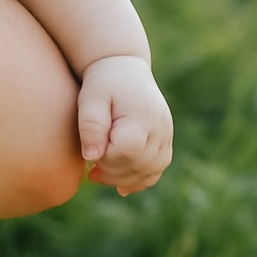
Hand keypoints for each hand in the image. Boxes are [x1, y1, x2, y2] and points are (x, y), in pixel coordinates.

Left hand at [77, 54, 172, 192]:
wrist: (124, 70)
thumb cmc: (103, 83)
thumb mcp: (90, 98)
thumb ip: (91, 125)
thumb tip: (92, 157)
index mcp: (142, 116)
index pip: (126, 152)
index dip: (106, 160)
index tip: (89, 154)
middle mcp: (160, 128)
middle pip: (139, 166)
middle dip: (112, 173)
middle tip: (90, 170)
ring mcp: (166, 137)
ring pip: (150, 172)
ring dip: (123, 180)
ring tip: (99, 174)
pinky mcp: (165, 143)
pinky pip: (156, 170)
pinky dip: (139, 180)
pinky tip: (120, 185)